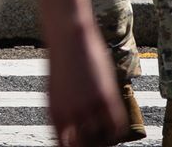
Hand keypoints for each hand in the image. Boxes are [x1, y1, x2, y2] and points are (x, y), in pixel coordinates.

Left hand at [45, 24, 124, 146]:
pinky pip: (116, 126)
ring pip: (102, 140)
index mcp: (54, 115)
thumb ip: (63, 115)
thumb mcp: (54, 92)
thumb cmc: (60, 63)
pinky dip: (117, 130)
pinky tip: (114, 126)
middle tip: (96, 141)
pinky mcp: (105, 97)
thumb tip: (69, 136)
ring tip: (105, 133)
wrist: (67, 35)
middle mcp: (70, 115)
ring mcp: (88, 107)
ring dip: (105, 139)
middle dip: (90, 145)